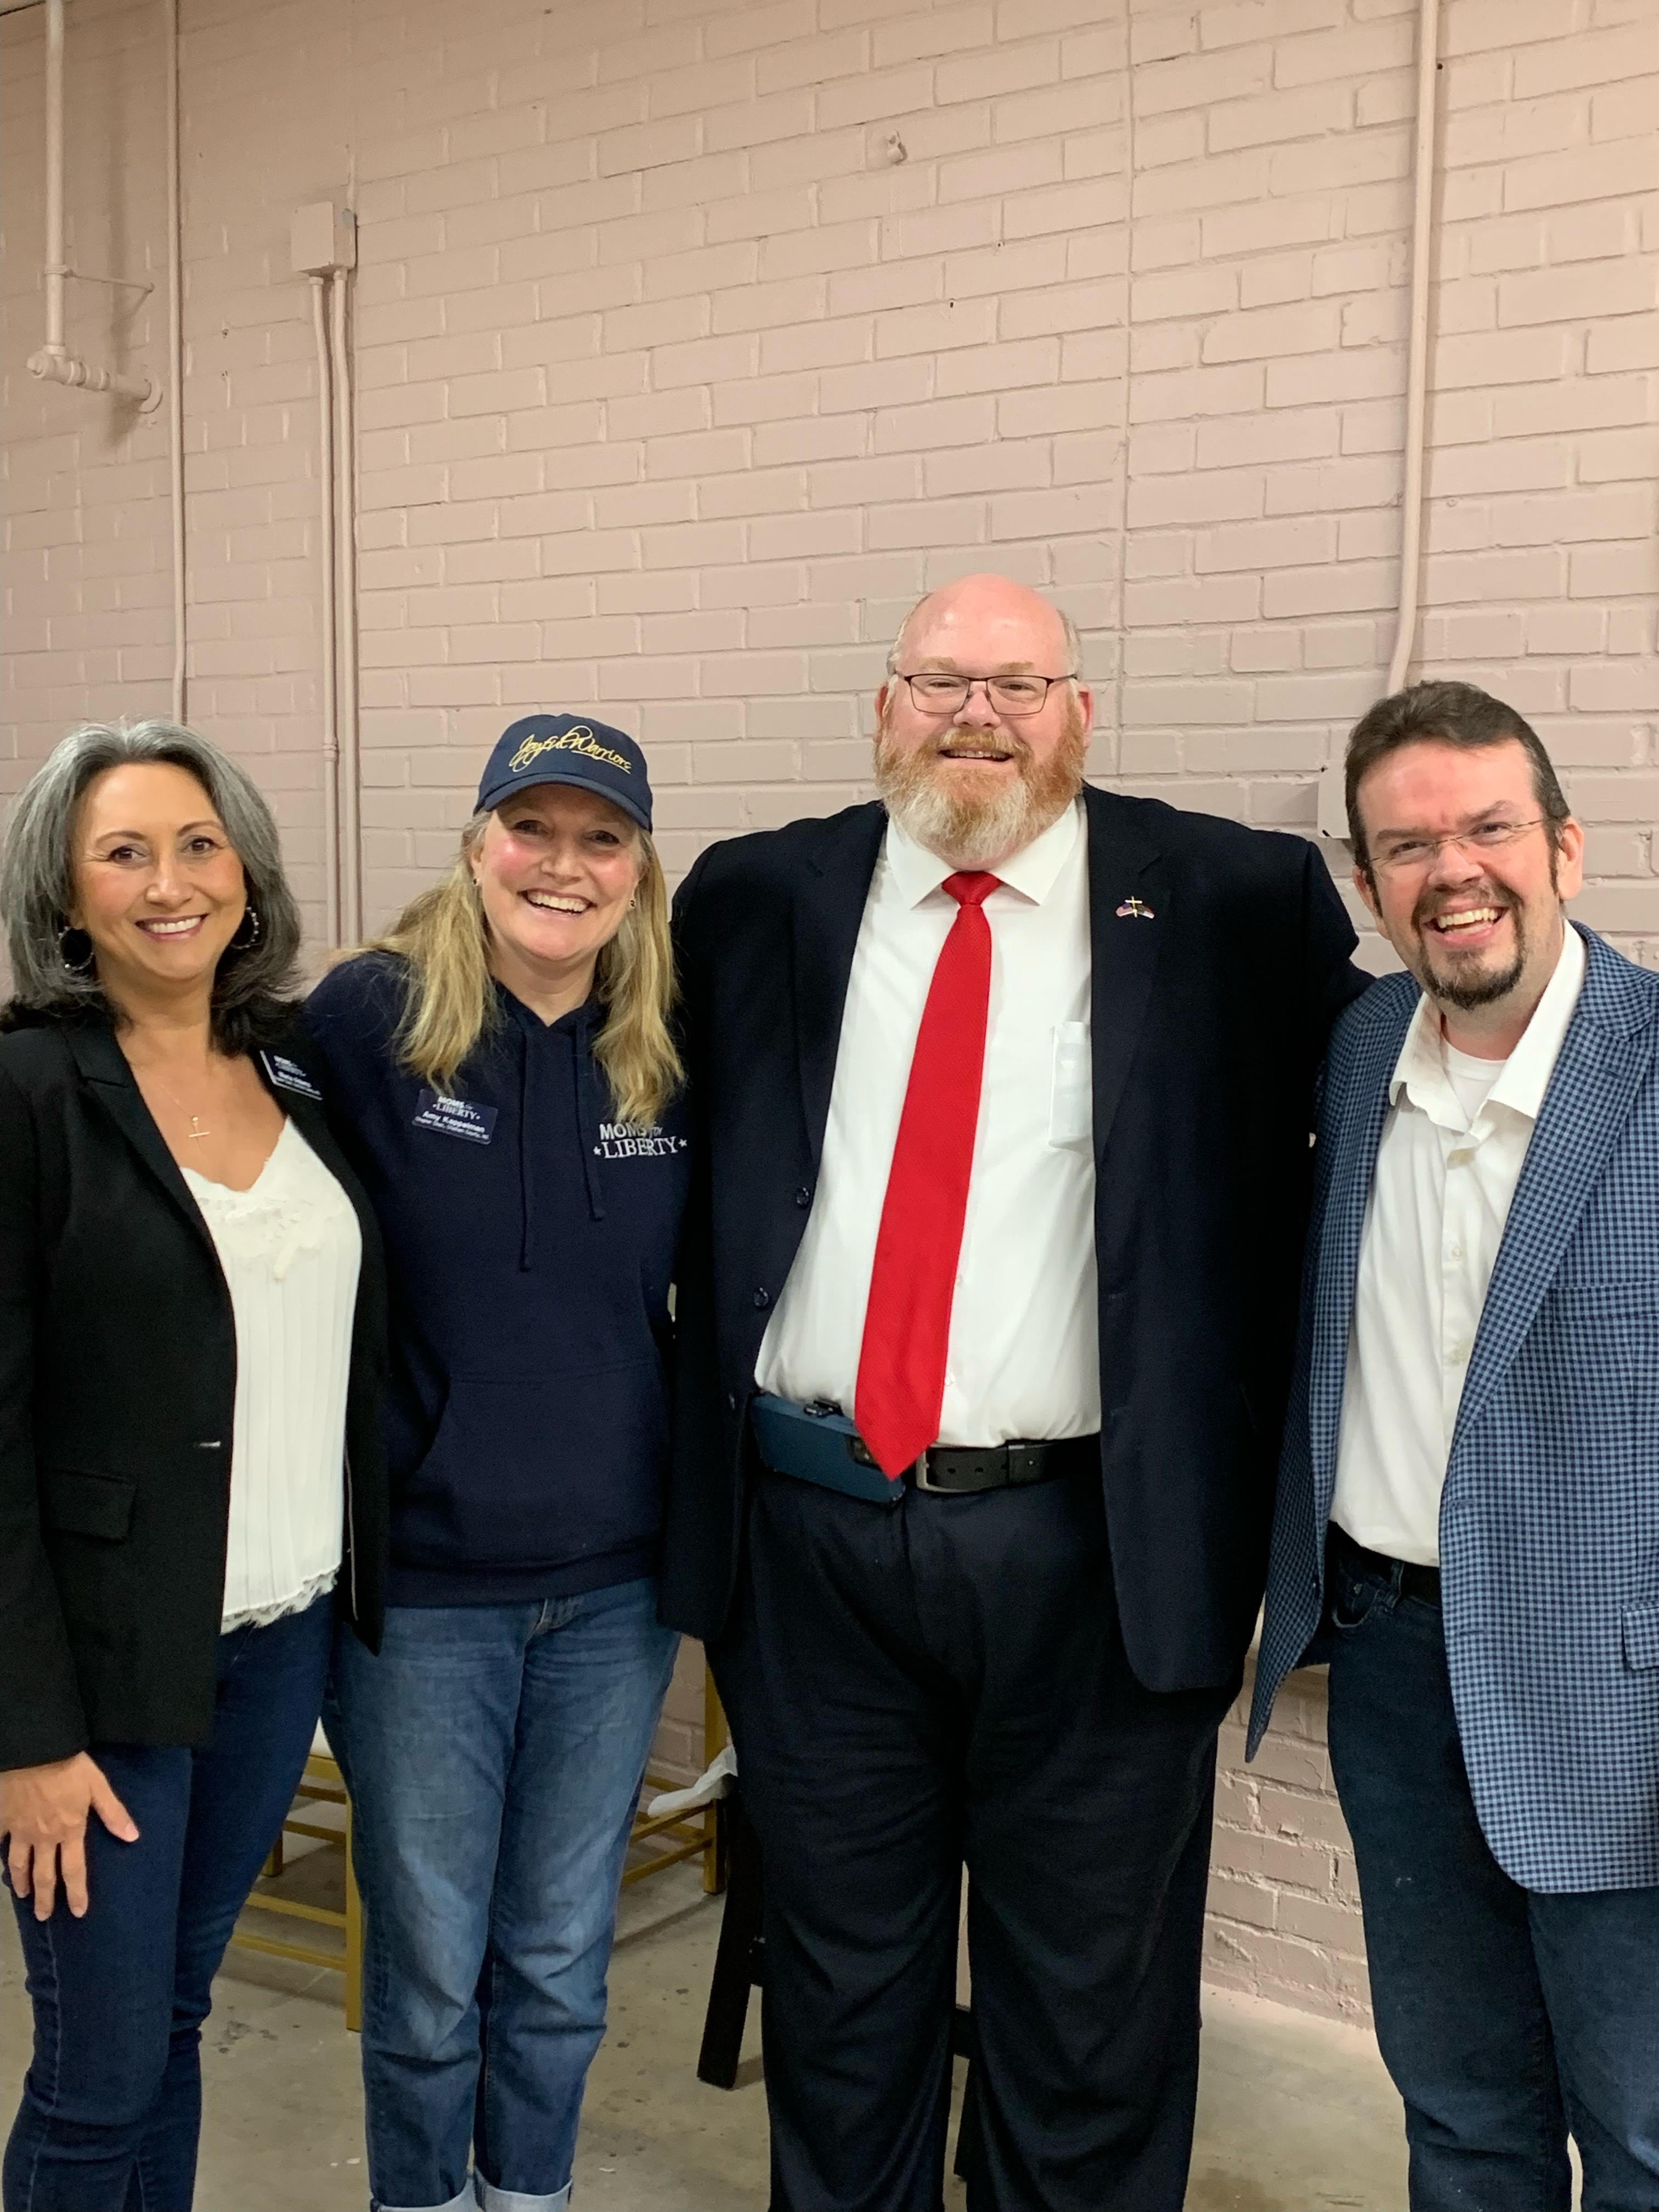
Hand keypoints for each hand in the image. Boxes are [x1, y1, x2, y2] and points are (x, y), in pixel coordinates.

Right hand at [1, 1754, 138, 1919]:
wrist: (34, 1751)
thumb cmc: (69, 1767)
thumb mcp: (98, 1786)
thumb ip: (113, 1813)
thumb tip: (132, 1837)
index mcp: (69, 1830)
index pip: (74, 1870)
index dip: (76, 1893)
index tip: (78, 1912)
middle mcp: (44, 1837)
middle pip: (43, 1875)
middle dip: (44, 1898)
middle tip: (44, 1916)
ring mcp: (20, 1831)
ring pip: (18, 1864)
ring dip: (21, 1882)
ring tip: (22, 1896)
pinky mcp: (3, 1821)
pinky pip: (0, 1843)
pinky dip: (1, 1855)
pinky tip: (1, 1863)